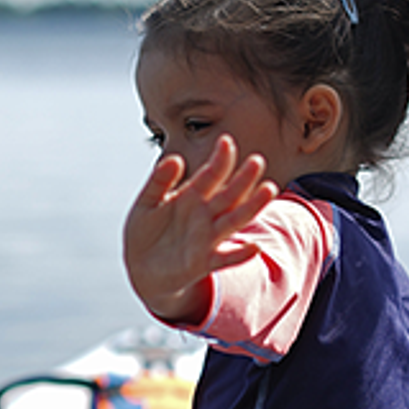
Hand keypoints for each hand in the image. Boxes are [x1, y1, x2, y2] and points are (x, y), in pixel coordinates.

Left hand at [123, 135, 277, 322]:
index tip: (226, 141)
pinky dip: (240, 254)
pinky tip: (254, 248)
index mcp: (192, 196)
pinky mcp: (203, 262)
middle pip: (229, 194)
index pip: (211, 174)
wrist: (140, 267)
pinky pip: (225, 258)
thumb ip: (159, 181)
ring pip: (234, 220)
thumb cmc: (145, 231)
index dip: (220, 159)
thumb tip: (175, 158)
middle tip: (257, 161)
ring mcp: (207, 238)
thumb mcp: (146, 202)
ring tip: (269, 190)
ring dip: (251, 206)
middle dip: (243, 178)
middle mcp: (205, 214)